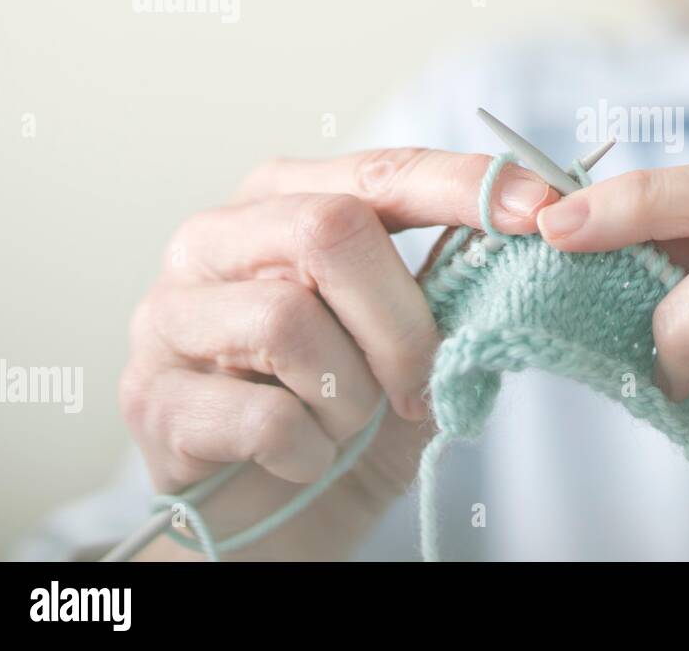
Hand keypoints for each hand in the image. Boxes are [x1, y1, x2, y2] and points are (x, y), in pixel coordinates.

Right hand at [121, 148, 554, 559]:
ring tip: (347, 425)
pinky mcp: (151, 399)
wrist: (271, 515)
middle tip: (420, 383)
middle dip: (400, 321)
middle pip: (328, 231)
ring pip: (290, 322)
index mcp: (282, 202)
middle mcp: (213, 240)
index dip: (462, 187)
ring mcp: (169, 316)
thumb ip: (443, 280)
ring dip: (351, 397)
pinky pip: (262, 416)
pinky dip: (310, 451)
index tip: (538, 211)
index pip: (380, 173)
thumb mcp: (406, 339)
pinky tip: (305, 458)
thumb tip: (531, 226)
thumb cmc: (344, 411)